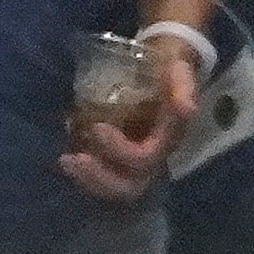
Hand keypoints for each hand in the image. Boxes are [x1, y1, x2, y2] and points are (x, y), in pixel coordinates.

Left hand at [58, 32, 199, 204]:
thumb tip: (187, 108)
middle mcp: (154, 156)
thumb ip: (183, 85)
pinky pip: (104, 178)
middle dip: (99, 177)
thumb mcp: (179, 68)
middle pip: (130, 187)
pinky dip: (85, 174)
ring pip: (116, 188)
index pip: (144, 159)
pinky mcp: (121, 157)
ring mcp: (137, 160)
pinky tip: (68, 155)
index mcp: (168, 139)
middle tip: (71, 159)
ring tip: (66, 159)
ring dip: (89, 180)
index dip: (118, 150)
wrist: (168, 65)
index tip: (96, 127)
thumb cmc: (170, 67)